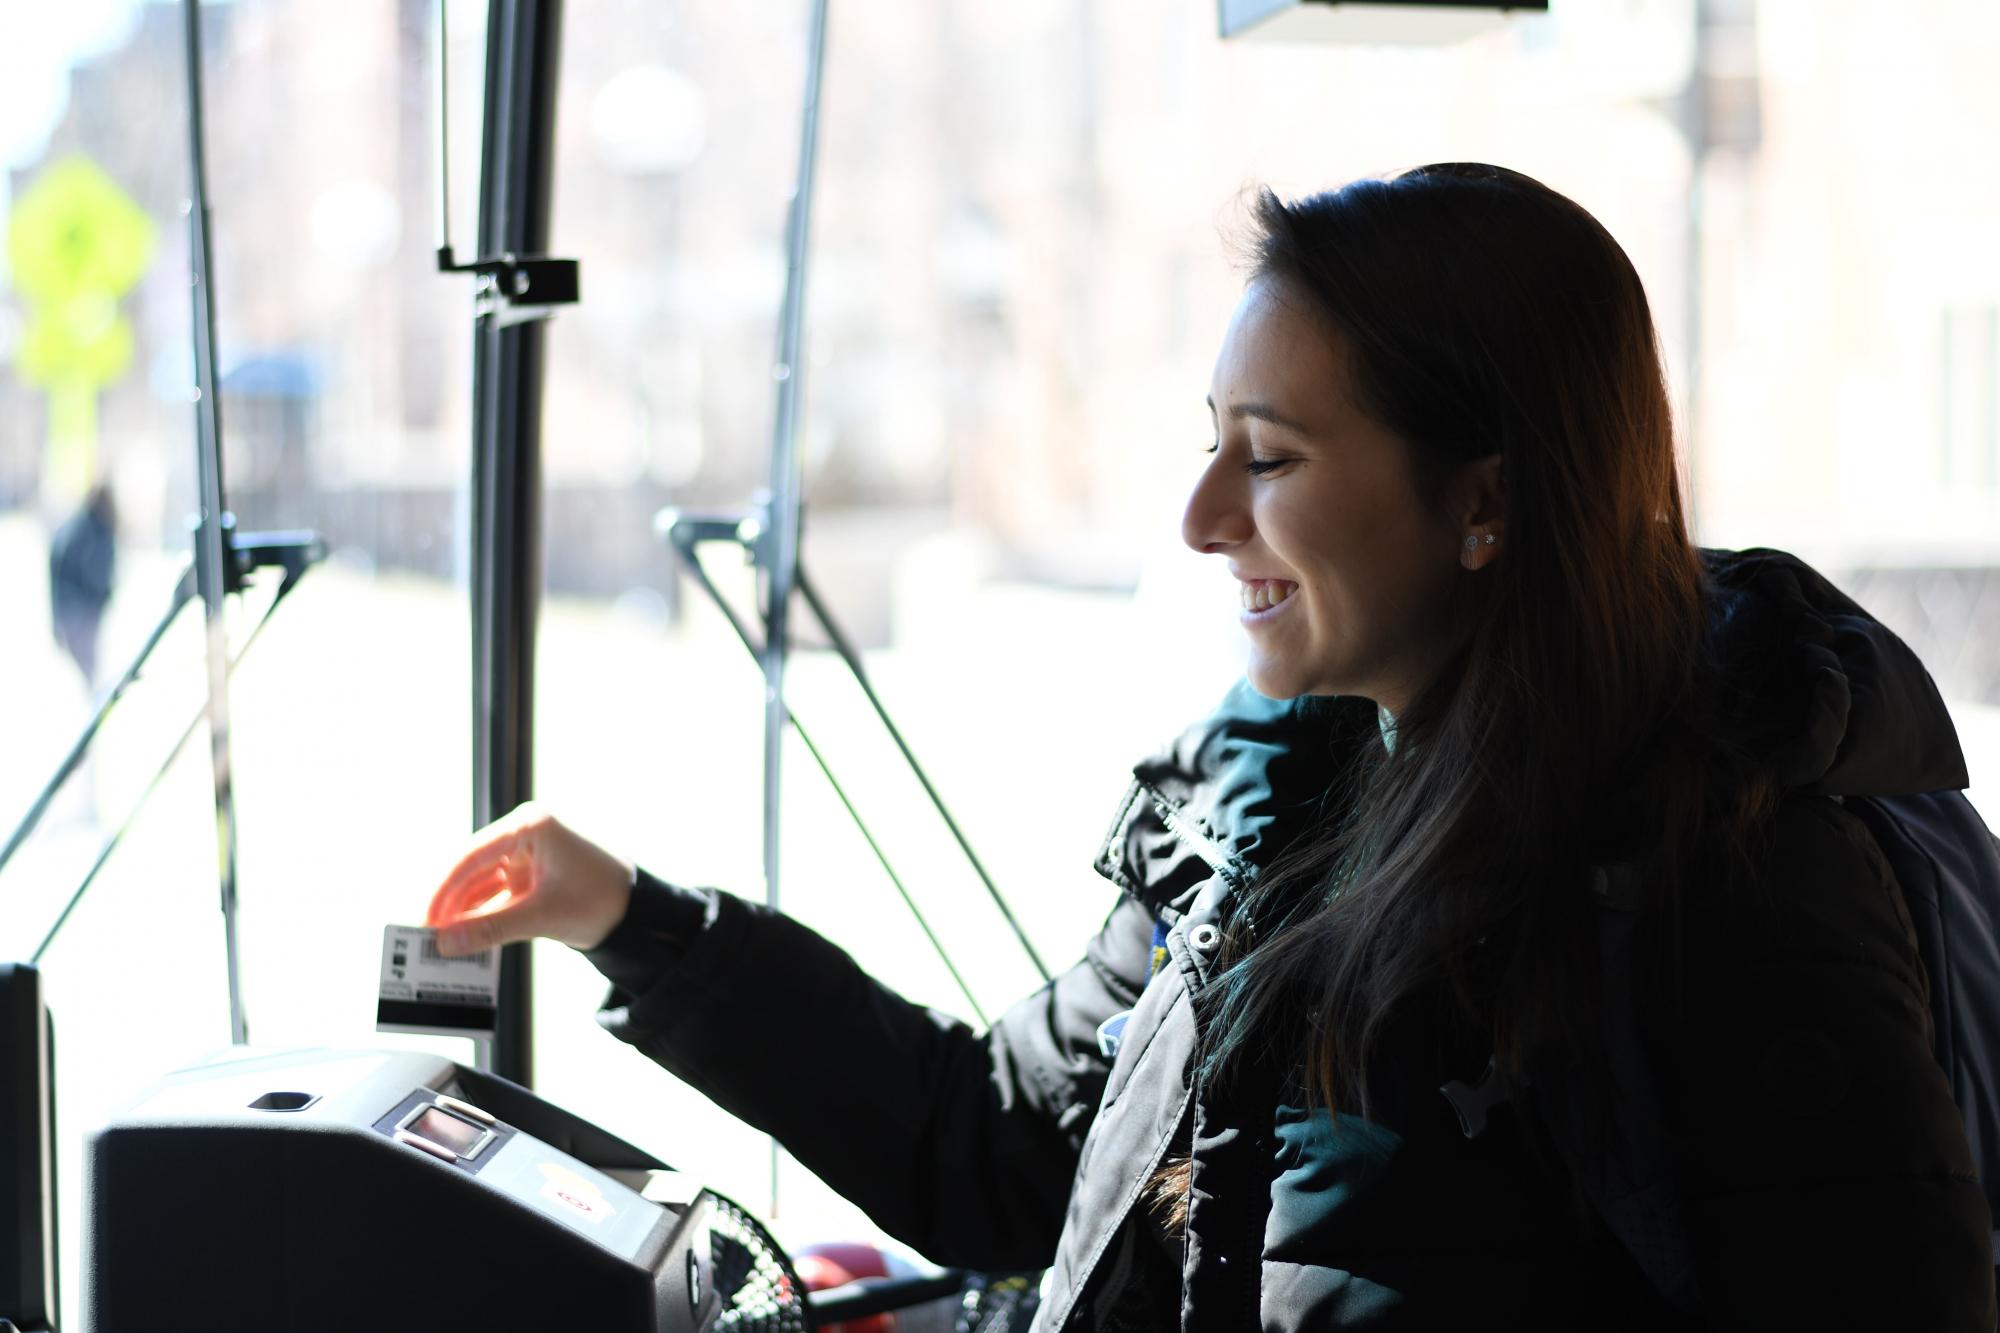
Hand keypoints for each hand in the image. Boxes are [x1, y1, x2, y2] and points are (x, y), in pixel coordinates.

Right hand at [424, 802, 634, 954]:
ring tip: (441, 943)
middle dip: (451, 904)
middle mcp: (525, 835)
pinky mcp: (531, 877)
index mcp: (531, 827)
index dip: (445, 889)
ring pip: (482, 885)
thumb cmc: (601, 901)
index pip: (473, 855)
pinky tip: (465, 938)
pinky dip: (483, 917)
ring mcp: (527, 856)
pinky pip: (497, 896)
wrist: (641, 914)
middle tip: (427, 935)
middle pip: (473, 869)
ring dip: (464, 913)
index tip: (426, 917)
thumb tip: (445, 943)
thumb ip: (491, 929)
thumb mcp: (542, 916)